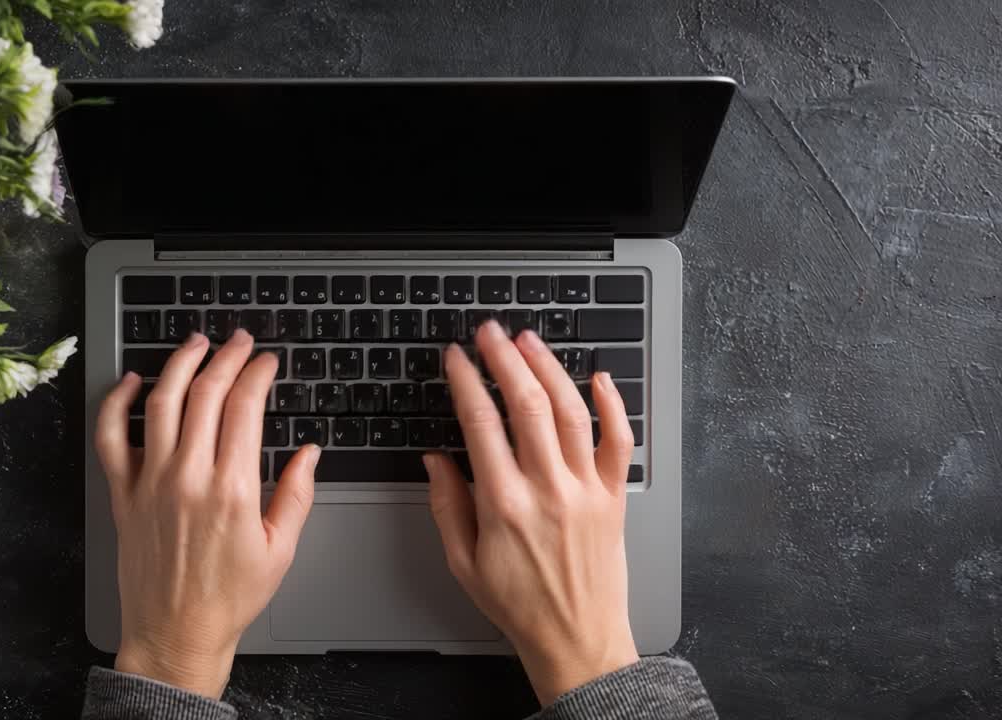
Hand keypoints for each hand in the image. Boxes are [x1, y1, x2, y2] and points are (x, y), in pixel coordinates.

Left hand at [93, 329, 318, 698]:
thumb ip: (297, 494)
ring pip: (161, 401)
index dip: (258, 373)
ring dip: (180, 363)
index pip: (244, 407)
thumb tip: (310, 452)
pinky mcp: (124, 494)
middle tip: (240, 341)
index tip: (267, 362)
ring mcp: (150, 482)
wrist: (176, 633)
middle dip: (227, 356)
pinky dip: (119, 402)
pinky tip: (135, 382)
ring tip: (197, 343)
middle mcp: (188, 477)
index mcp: (233, 489)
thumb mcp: (281, 549)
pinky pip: (111, 436)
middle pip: (205, 393)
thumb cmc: (229, 598)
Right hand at [425, 320, 638, 705]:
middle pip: (527, 405)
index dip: (464, 381)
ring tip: (529, 341)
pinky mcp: (613, 497)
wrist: (577, 640)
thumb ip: (446, 504)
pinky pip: (619, 442)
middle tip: (489, 333)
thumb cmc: (519, 604)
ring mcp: (585, 490)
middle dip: (504, 359)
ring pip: (570, 412)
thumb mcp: (462, 561)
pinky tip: (599, 377)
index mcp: (503, 504)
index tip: (455, 358)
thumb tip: (436, 458)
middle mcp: (547, 490)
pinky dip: (613, 405)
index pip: (480, 423)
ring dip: (549, 369)